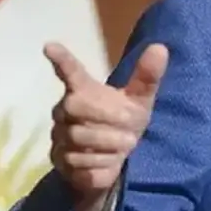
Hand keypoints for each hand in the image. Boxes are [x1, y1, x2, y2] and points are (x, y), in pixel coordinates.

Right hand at [45, 42, 167, 198]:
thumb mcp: (140, 100)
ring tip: (125, 144)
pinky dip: (104, 164)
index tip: (50, 46)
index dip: (62, 60)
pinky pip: (81, 163)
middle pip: (76, 107)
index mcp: (83, 90)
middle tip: (131, 129)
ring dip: (110, 144)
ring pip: (80, 139)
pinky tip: (111, 161)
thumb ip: (147, 77)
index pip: (70, 72)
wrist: (116, 159)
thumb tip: (160, 48)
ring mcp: (59, 136)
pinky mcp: (60, 162)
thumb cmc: (124, 122)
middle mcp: (64, 110)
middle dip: (108, 118)